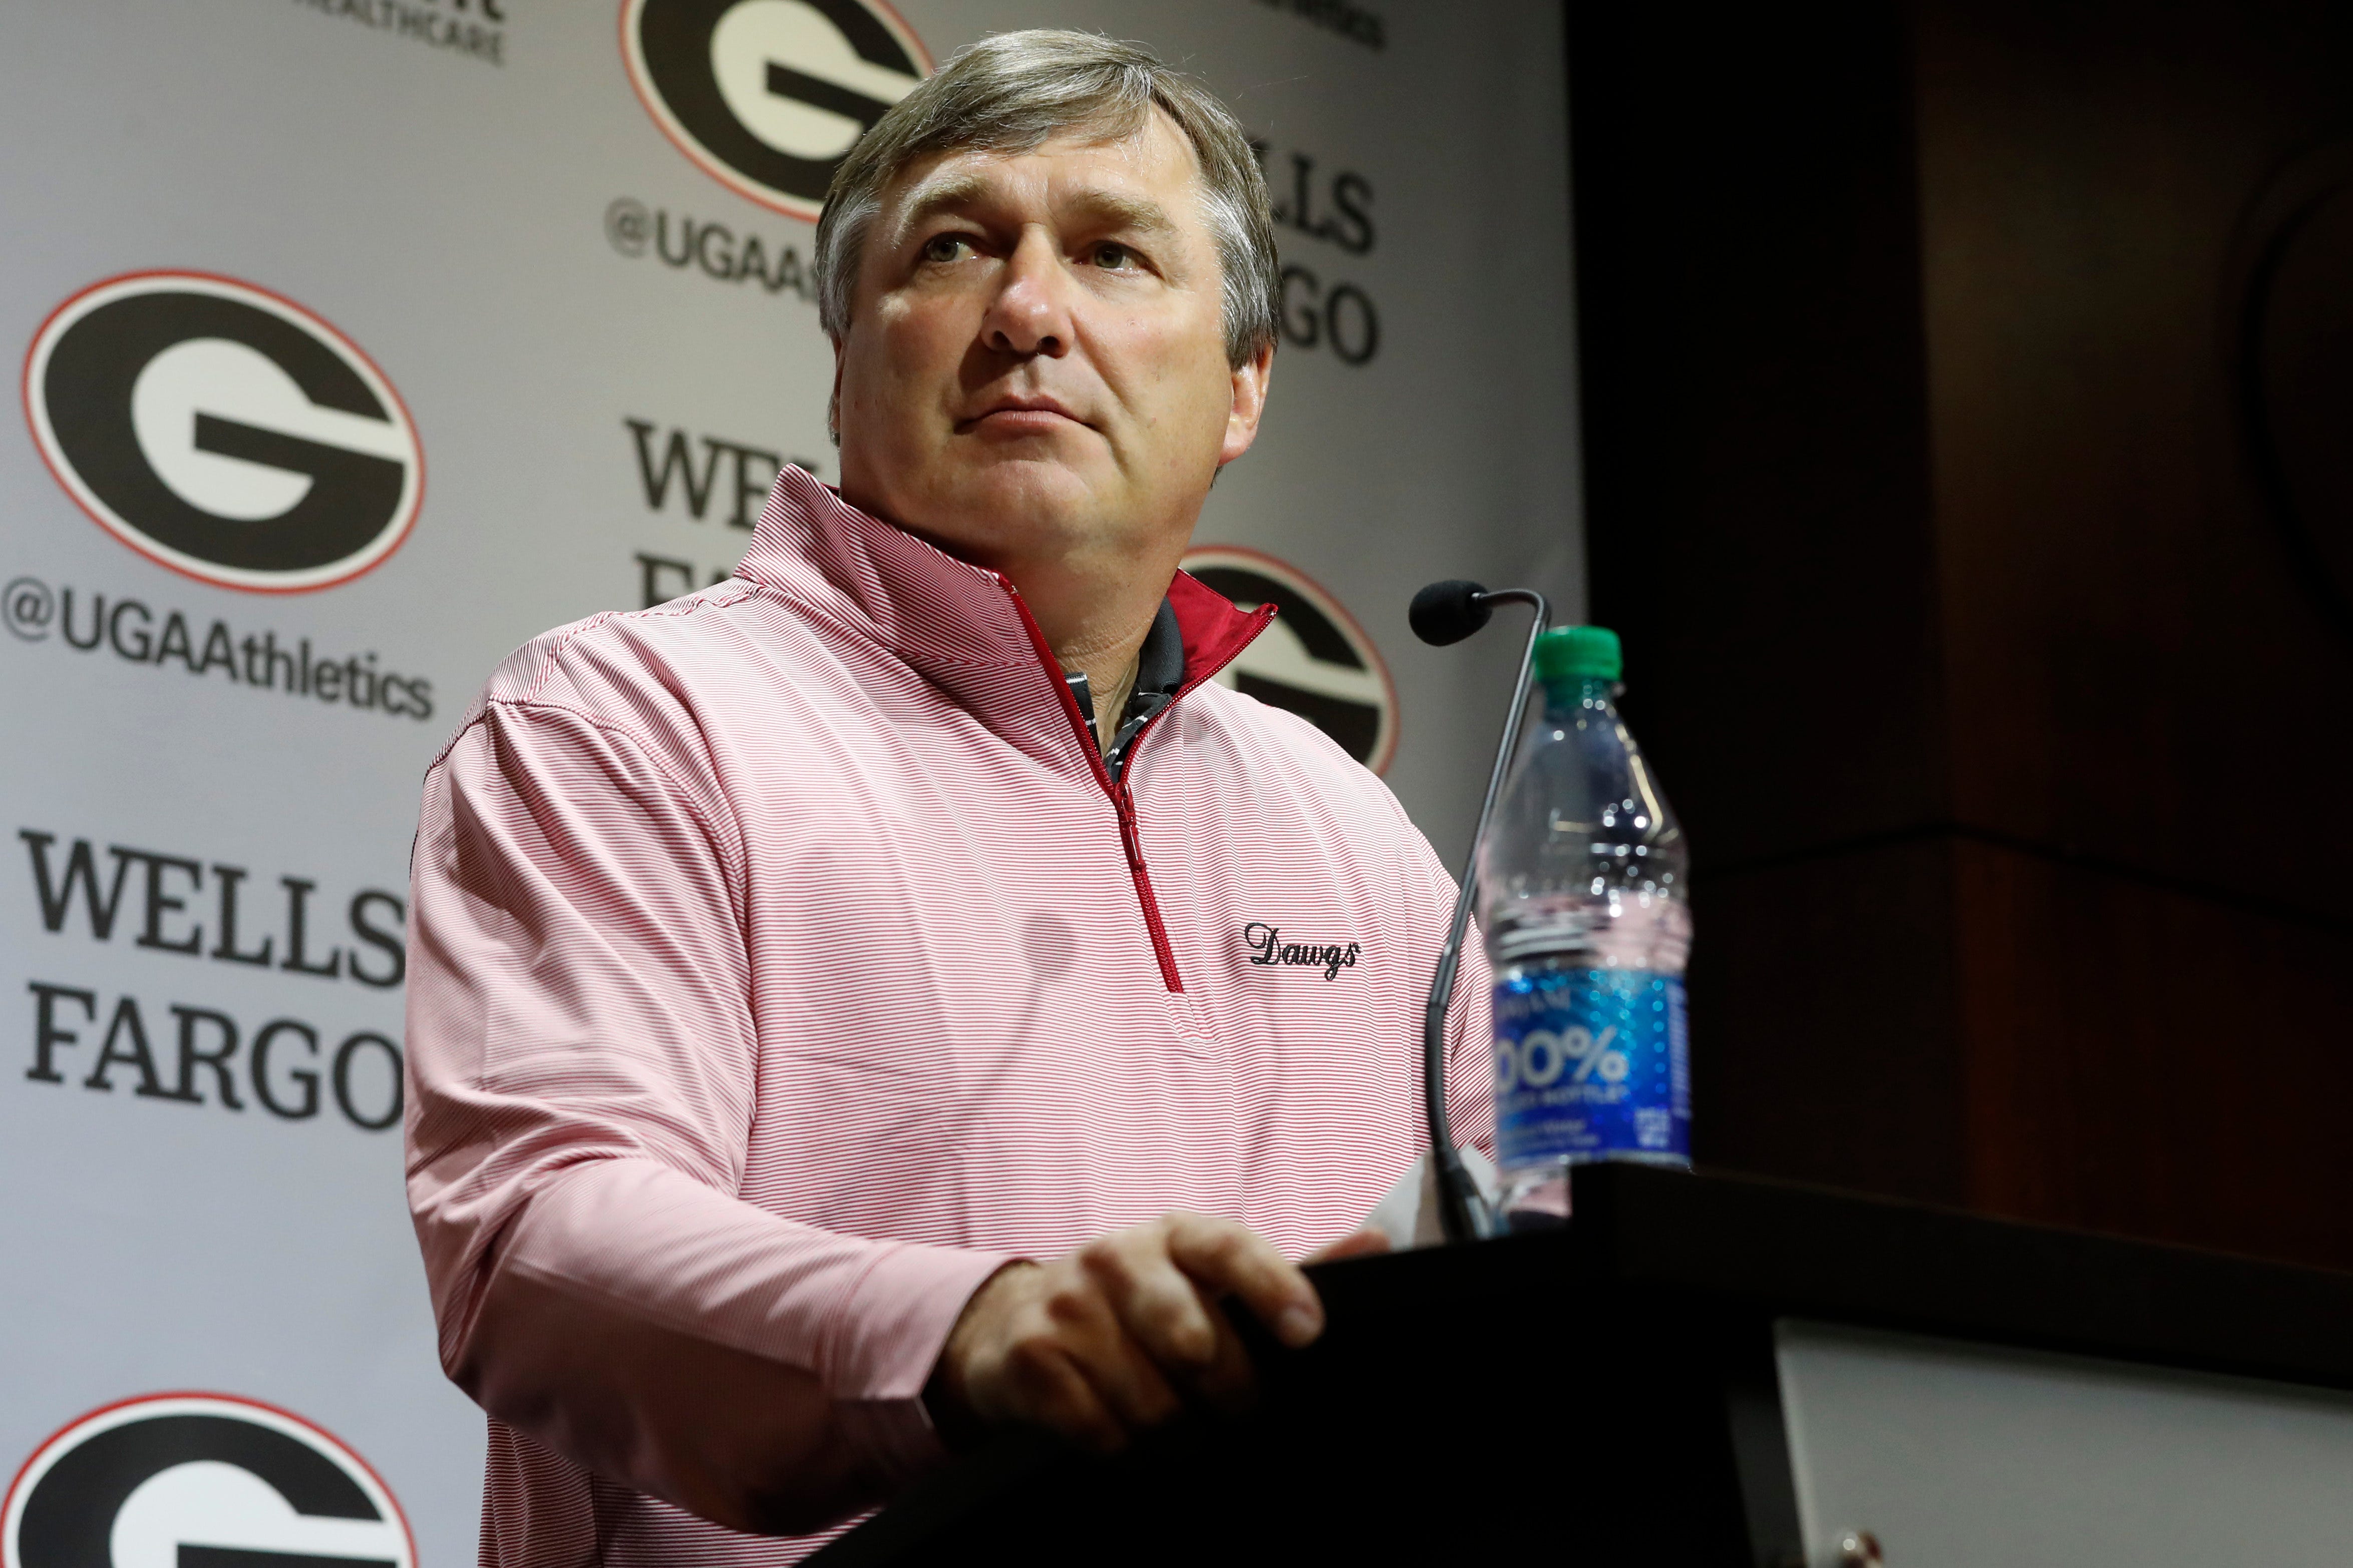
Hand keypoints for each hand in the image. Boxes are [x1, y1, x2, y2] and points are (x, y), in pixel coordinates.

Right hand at [929, 1213, 1388, 1453]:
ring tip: (1186, 1438)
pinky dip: (1128, 1453)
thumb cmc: (1138, 1302)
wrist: (1014, 1321)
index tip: (1308, 1335)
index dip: (1273, 1287)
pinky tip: (1133, 1445)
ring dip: (1180, 1439)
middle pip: (1196, 1343)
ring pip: (1153, 1402)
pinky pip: (1101, 1431)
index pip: (1230, 1248)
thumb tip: (1378, 1242)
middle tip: (1240, 1415)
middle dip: (1230, 1396)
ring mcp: (1069, 1306)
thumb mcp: (1206, 1276)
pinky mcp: (1031, 1359)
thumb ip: (1286, 1269)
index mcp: (1174, 1235)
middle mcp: (1118, 1257)